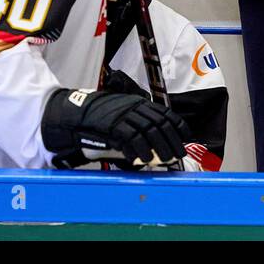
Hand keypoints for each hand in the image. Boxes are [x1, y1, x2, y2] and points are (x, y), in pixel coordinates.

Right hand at [42, 89, 191, 169]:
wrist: (77, 113)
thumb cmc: (102, 117)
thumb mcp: (124, 113)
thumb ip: (139, 122)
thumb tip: (156, 141)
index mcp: (140, 103)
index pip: (166, 113)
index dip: (178, 125)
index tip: (185, 137)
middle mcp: (135, 107)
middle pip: (160, 124)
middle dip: (172, 140)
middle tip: (178, 154)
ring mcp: (124, 115)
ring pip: (148, 131)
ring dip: (159, 147)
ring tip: (165, 160)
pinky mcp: (113, 125)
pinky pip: (130, 137)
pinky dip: (139, 149)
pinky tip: (143, 158)